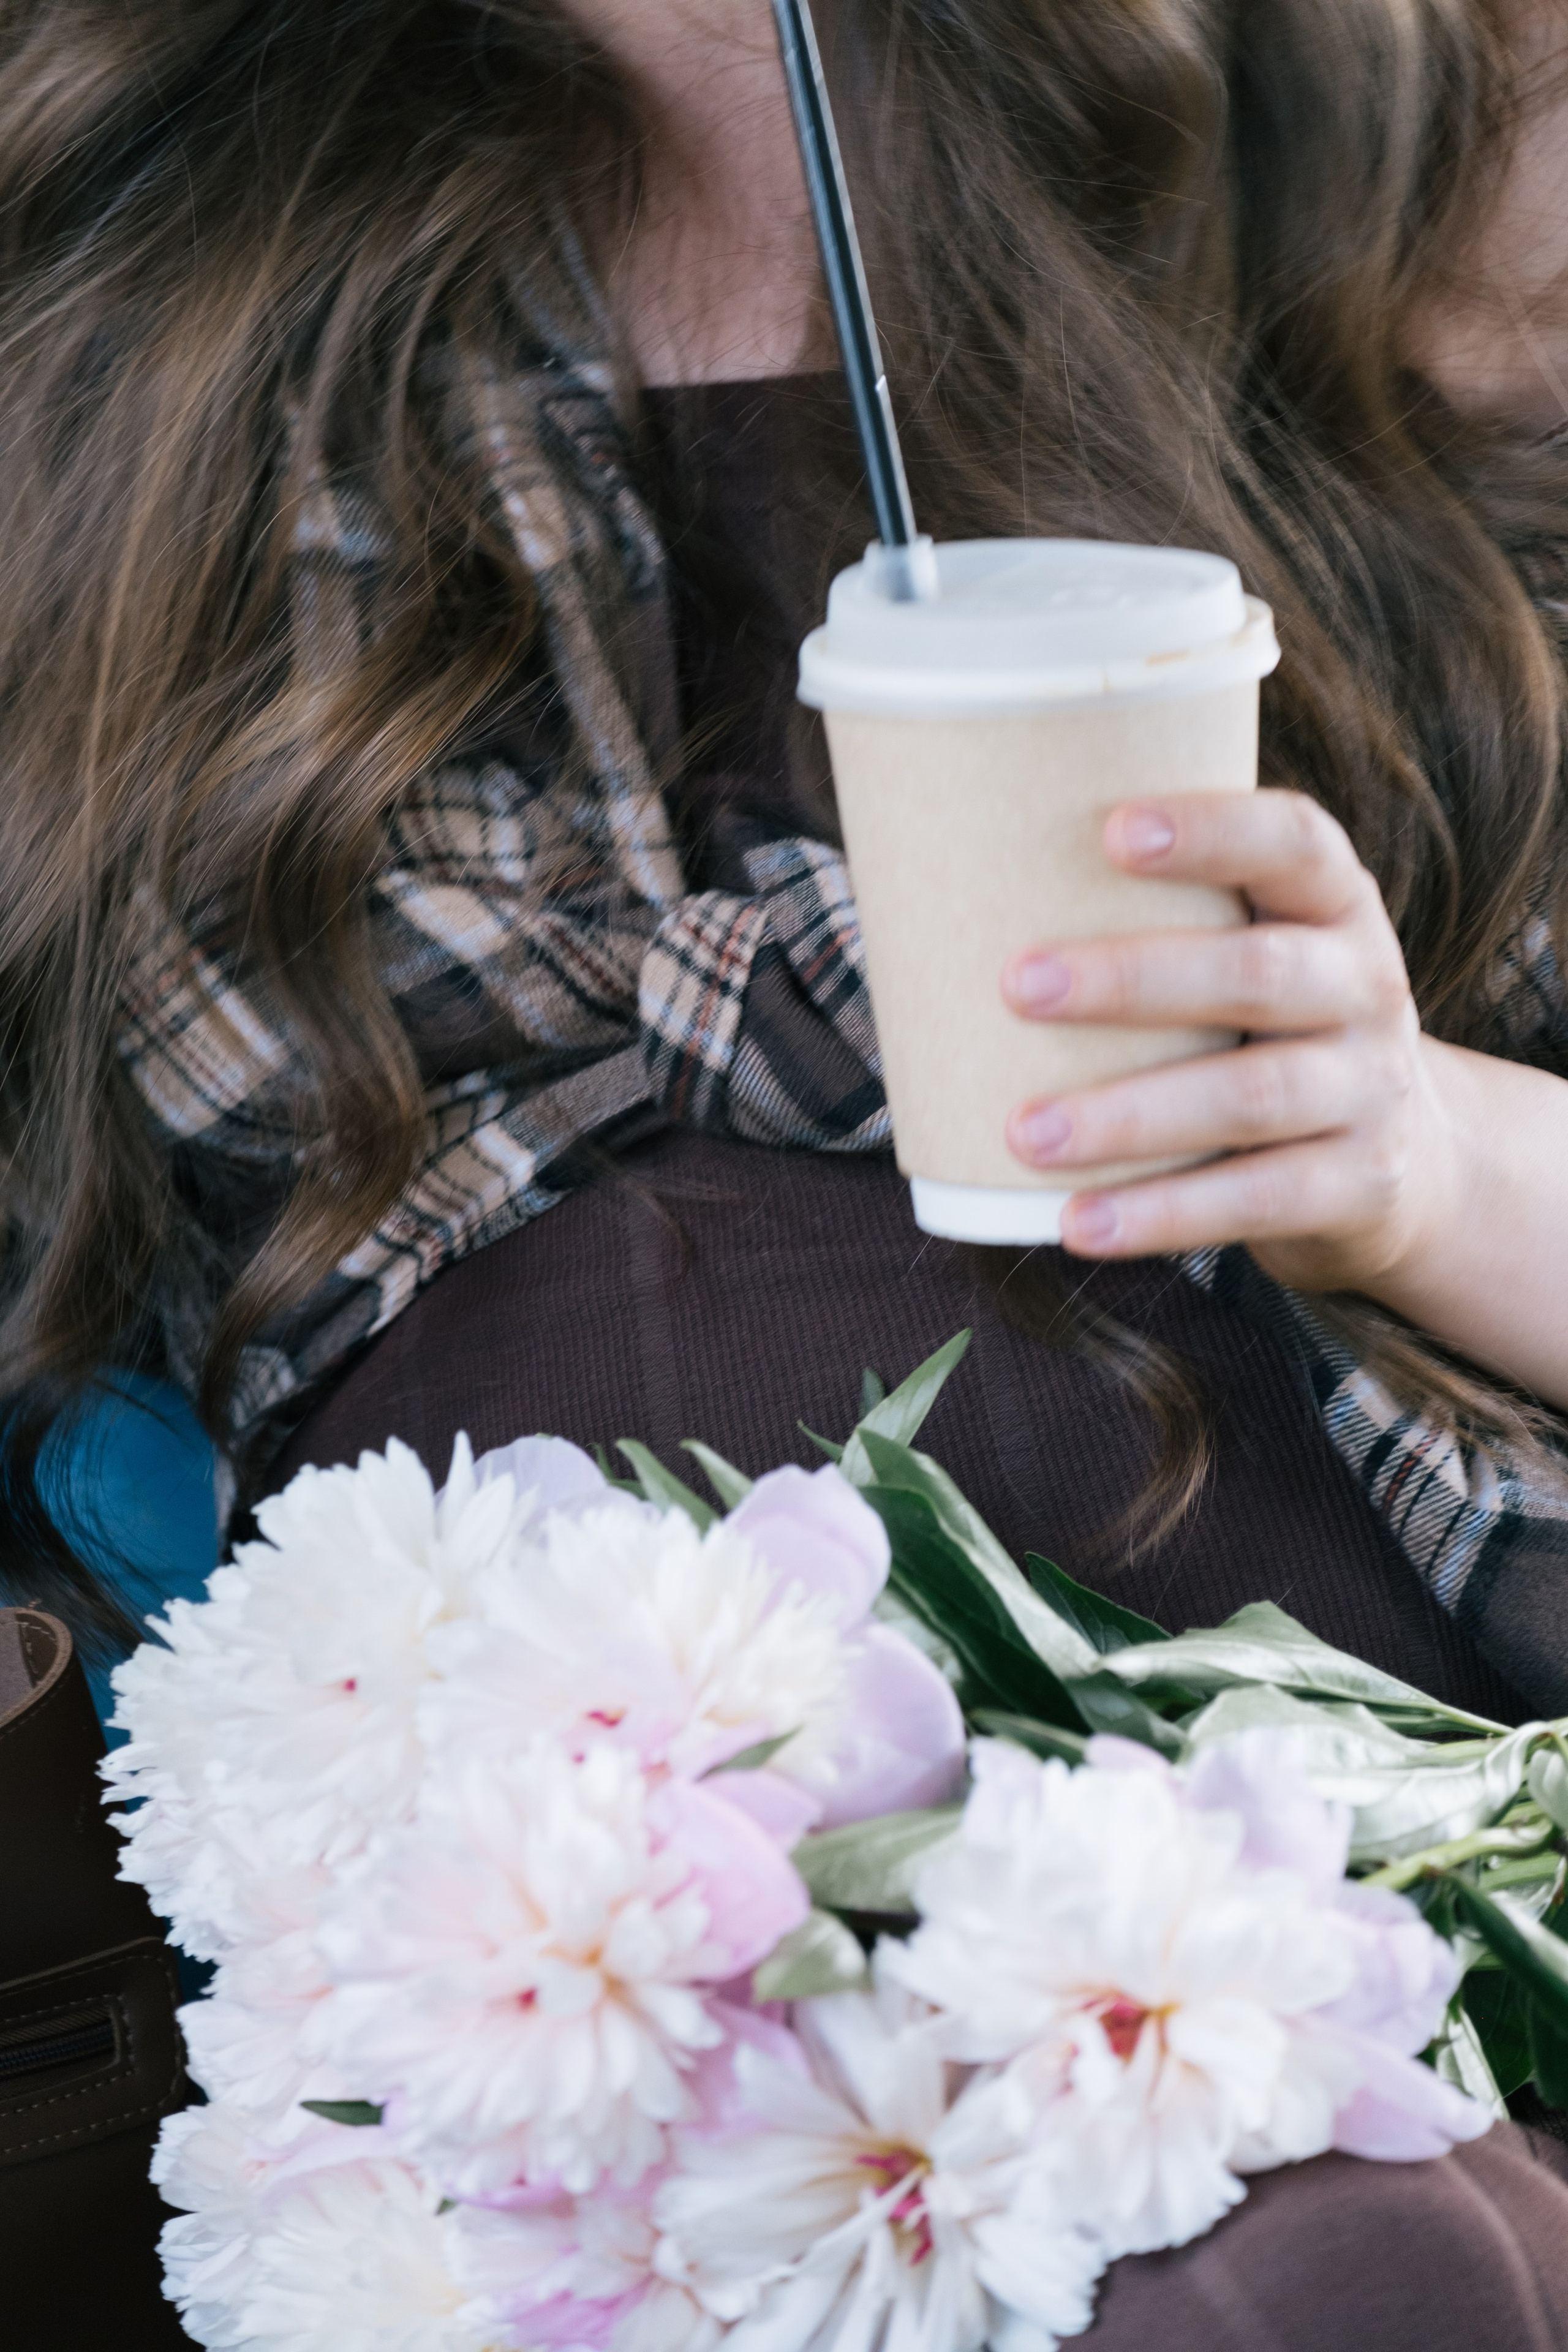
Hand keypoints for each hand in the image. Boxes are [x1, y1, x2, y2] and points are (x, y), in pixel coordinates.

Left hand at [1000, 789, 1456, 1291]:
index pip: (1292, 841)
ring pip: (1249, 1098)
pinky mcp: (1360, 1185)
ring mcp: (1370, 1090)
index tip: (1112, 831)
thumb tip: (952, 902)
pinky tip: (1078, 1223)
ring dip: (1128, 1116)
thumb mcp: (1247, 960)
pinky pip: (1255, 1200)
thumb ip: (1159, 928)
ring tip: (1025, 1133)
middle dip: (1132, 979)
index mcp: (1334, 906)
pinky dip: (1162, 1214)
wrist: (1402, 1166)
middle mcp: (1367, 986)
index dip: (1212, 830)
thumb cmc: (1265, 1035)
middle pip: (1256, 973)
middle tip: (1016, 985)